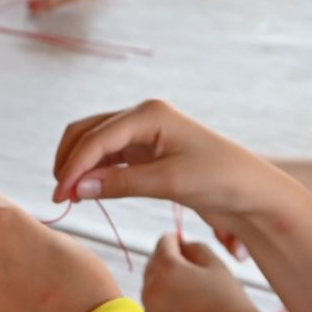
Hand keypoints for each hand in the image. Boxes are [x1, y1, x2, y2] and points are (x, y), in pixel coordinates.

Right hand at [52, 99, 292, 230]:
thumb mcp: (169, 182)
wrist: (252, 191)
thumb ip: (121, 183)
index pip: (97, 138)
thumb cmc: (219, 179)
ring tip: (70, 197)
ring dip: (79, 167)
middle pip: (88, 132)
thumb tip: (77, 188)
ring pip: (95, 144)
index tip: (60, 195)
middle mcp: (143, 117)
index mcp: (149, 113)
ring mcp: (144, 133)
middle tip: (60, 197)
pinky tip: (87, 193)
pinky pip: (110, 158)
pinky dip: (94, 173)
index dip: (73, 166)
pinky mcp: (147, 151)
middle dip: (70, 161)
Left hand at [139, 234, 265, 311]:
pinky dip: (163, 303)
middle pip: (153, 264)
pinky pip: (153, 307)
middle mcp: (150, 288)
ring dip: (163, 282)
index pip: (164, 242)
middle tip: (190, 269)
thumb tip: (180, 245)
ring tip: (189, 290)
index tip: (186, 245)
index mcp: (166, 267)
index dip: (177, 240)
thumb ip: (193, 246)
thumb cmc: (230, 299)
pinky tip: (184, 309)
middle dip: (168, 261)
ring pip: (150, 286)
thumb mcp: (215, 263)